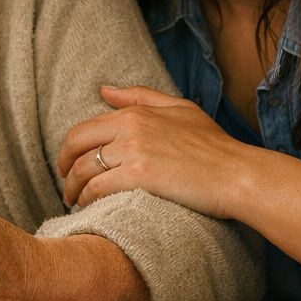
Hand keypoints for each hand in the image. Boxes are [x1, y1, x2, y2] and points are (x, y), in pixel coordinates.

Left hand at [58, 85, 249, 216]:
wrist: (236, 174)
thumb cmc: (214, 145)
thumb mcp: (179, 109)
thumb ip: (139, 96)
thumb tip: (103, 90)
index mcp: (135, 112)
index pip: (84, 129)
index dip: (69, 150)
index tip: (69, 165)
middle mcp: (129, 128)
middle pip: (75, 147)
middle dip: (63, 169)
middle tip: (66, 185)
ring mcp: (133, 152)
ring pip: (83, 171)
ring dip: (73, 190)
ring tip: (76, 202)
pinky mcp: (139, 177)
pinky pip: (97, 189)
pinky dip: (88, 201)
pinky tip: (90, 209)